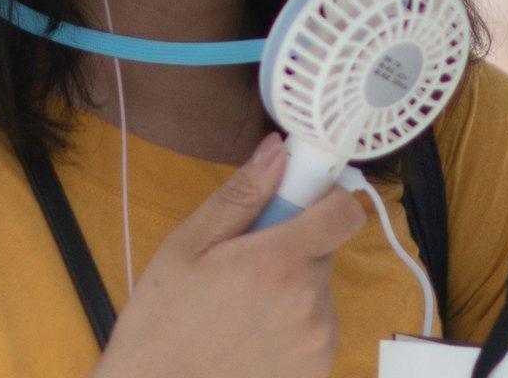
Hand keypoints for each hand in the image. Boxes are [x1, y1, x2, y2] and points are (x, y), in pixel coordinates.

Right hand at [91, 133, 365, 377]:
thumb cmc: (163, 320)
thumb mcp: (188, 246)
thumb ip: (242, 195)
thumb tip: (279, 150)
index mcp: (279, 263)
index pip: (345, 212)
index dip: (327, 198)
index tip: (299, 201)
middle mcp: (310, 302)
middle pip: (323, 250)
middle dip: (292, 247)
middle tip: (245, 263)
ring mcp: (318, 340)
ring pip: (318, 289)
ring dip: (292, 288)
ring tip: (242, 306)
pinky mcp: (317, 367)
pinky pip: (317, 326)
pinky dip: (294, 323)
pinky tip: (252, 334)